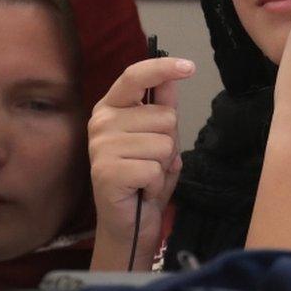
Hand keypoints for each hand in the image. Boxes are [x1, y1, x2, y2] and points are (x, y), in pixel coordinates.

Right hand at [87, 57, 193, 269]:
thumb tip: (173, 77)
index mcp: (111, 107)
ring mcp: (101, 146)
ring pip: (163, 143)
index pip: (135, 76)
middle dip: (170, 142)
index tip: (190, 66)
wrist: (128, 223)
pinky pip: (154, 168)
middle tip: (152, 161)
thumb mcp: (159, 137)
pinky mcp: (106, 171)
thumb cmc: (143, 177)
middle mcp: (101, 122)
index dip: (163, 68)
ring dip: (164, 165)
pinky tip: (142, 190)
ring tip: (146, 176)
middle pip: (164, 116)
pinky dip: (157, 183)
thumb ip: (163, 107)